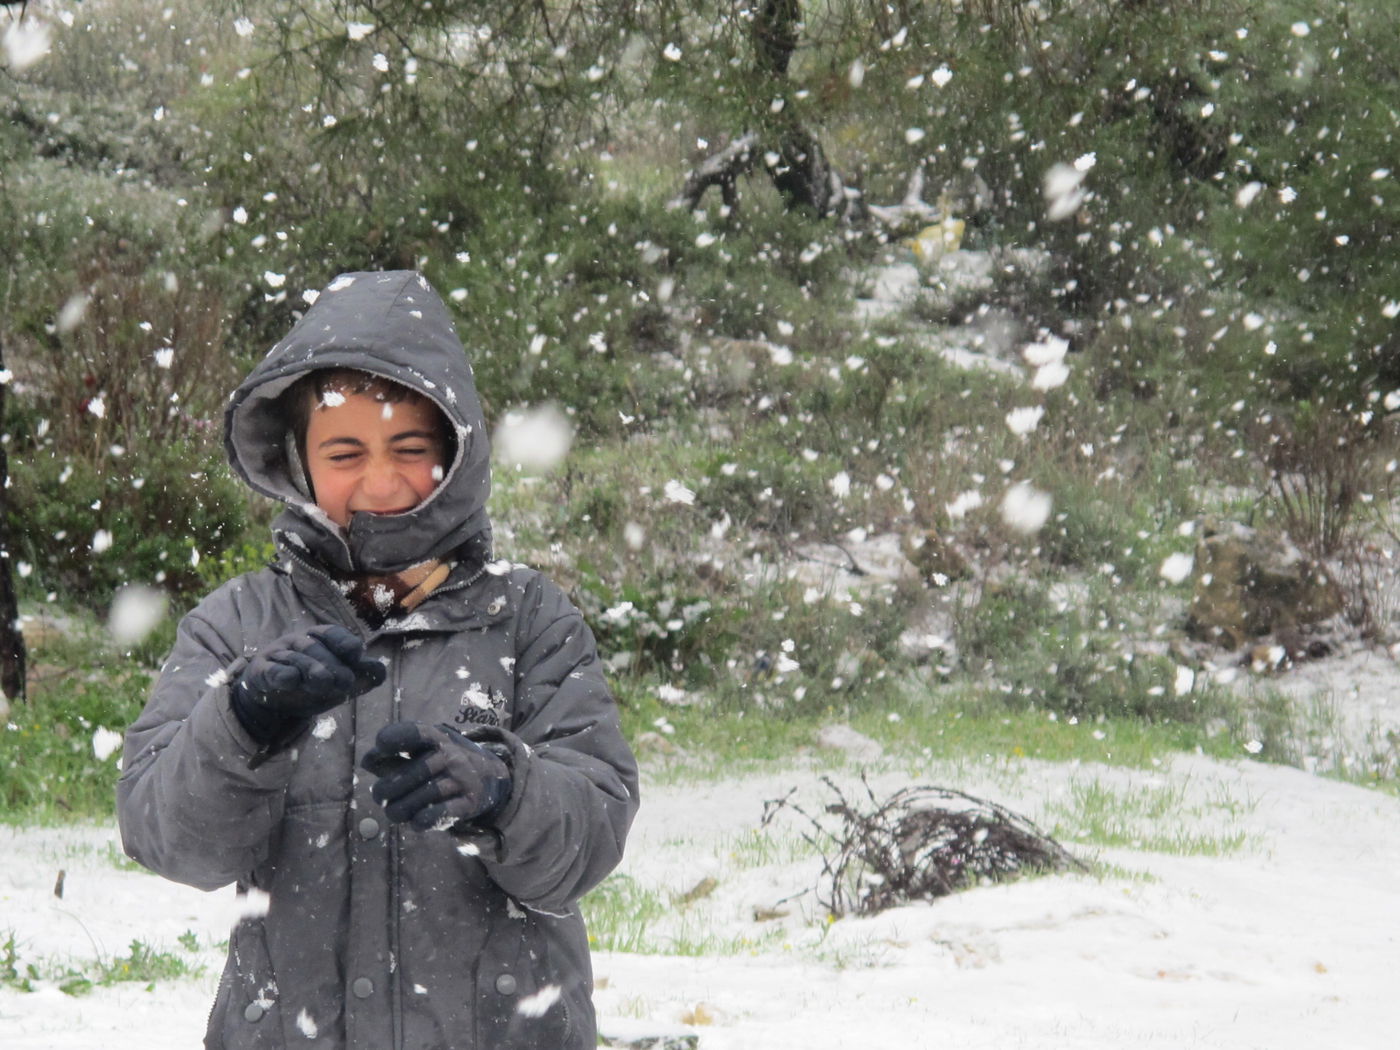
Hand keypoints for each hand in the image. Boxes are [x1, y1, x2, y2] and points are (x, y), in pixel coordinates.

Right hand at [231, 625, 385, 743]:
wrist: (274, 702)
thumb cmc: (312, 683)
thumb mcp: (339, 682)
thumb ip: (362, 676)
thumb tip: (381, 671)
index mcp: (319, 639)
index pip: (332, 633)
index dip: (344, 643)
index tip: (356, 654)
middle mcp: (298, 642)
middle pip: (315, 648)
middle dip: (332, 664)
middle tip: (345, 683)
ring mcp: (278, 655)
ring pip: (295, 658)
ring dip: (311, 669)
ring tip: (324, 682)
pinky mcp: (261, 672)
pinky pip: (270, 670)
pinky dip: (280, 674)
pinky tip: (290, 680)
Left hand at [360, 722, 511, 830]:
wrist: (489, 778)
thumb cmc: (443, 764)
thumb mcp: (423, 751)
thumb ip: (394, 755)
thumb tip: (368, 761)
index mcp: (437, 738)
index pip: (416, 733)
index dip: (394, 738)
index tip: (380, 746)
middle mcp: (451, 755)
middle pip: (410, 775)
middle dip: (386, 790)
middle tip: (381, 796)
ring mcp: (462, 779)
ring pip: (421, 798)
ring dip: (400, 810)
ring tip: (395, 812)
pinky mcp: (469, 802)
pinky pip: (440, 814)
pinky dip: (422, 820)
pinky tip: (416, 821)